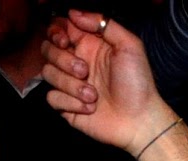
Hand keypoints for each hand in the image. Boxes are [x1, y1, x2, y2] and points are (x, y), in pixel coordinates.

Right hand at [41, 11, 179, 155]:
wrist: (139, 120)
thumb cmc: (138, 84)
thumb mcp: (129, 46)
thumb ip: (103, 24)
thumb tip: (73, 13)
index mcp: (89, 46)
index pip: (59, 29)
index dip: (56, 32)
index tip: (65, 41)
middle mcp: (77, 62)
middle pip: (48, 49)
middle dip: (63, 60)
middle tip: (85, 71)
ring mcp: (70, 84)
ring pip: (48, 73)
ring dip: (71, 85)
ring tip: (93, 95)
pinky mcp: (67, 105)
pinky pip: (52, 98)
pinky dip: (70, 103)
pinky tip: (89, 108)